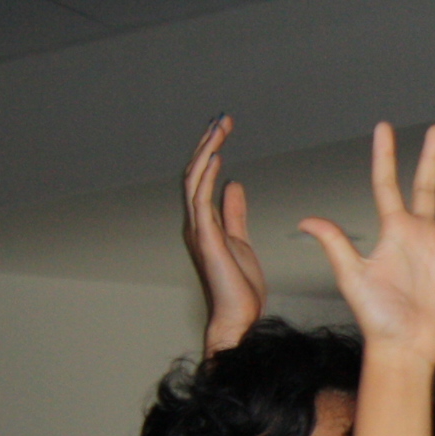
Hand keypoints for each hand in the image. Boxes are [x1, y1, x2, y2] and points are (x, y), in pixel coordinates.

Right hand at [183, 115, 265, 353]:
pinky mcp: (205, 238)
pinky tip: (216, 155)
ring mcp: (197, 229)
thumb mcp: (240, 240)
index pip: (202, 178)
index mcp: (204, 222)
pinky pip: (201, 200)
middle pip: (195, 173)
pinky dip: (206, 175)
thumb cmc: (239, 287)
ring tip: (219, 127)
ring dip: (206, 151)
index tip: (223, 128)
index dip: (210, 151)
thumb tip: (234, 186)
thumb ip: (234, 213)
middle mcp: (195, 222)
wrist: (238, 317)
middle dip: (207, 143)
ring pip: (194, 180)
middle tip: (222, 118)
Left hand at [300, 122, 434, 364]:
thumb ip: (336, 243)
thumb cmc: (376, 315)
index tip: (385, 128)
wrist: (404, 347)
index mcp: (395, 231)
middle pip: (429, 188)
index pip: (388, 186)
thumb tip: (307, 220)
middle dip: (433, 159)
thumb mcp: (353, 276)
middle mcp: (423, 235)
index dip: (385, 157)